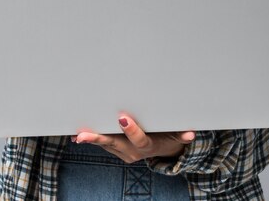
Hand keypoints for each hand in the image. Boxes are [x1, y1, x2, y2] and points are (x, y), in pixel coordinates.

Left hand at [71, 113, 195, 163]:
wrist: (163, 151)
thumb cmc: (169, 135)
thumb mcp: (176, 134)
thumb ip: (181, 134)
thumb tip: (191, 134)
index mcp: (147, 144)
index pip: (138, 138)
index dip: (130, 129)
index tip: (122, 117)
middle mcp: (132, 151)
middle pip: (114, 143)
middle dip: (98, 138)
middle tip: (83, 135)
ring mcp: (123, 152)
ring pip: (105, 144)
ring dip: (91, 138)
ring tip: (77, 134)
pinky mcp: (116, 151)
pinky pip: (103, 145)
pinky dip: (91, 140)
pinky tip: (77, 136)